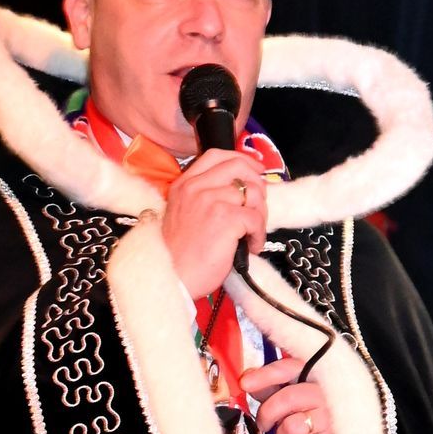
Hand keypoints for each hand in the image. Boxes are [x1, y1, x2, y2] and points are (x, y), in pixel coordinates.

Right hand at [160, 146, 267, 296]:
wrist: (172, 277)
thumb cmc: (179, 255)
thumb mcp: (183, 214)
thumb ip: (204, 197)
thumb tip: (240, 192)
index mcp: (184, 185)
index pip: (217, 156)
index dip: (242, 160)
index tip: (254, 171)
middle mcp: (196, 188)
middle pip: (239, 167)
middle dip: (257, 184)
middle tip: (258, 205)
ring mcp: (211, 201)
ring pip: (252, 194)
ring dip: (260, 215)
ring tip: (251, 234)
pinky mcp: (226, 218)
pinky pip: (256, 218)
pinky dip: (259, 235)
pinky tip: (250, 246)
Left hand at [242, 354, 335, 433]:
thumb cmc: (317, 422)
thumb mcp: (297, 401)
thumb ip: (273, 389)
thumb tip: (247, 380)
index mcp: (318, 377)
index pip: (290, 368)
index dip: (266, 374)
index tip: (245, 383)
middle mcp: (329, 394)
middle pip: (288, 398)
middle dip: (268, 413)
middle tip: (265, 424)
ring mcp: (334, 419)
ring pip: (291, 427)